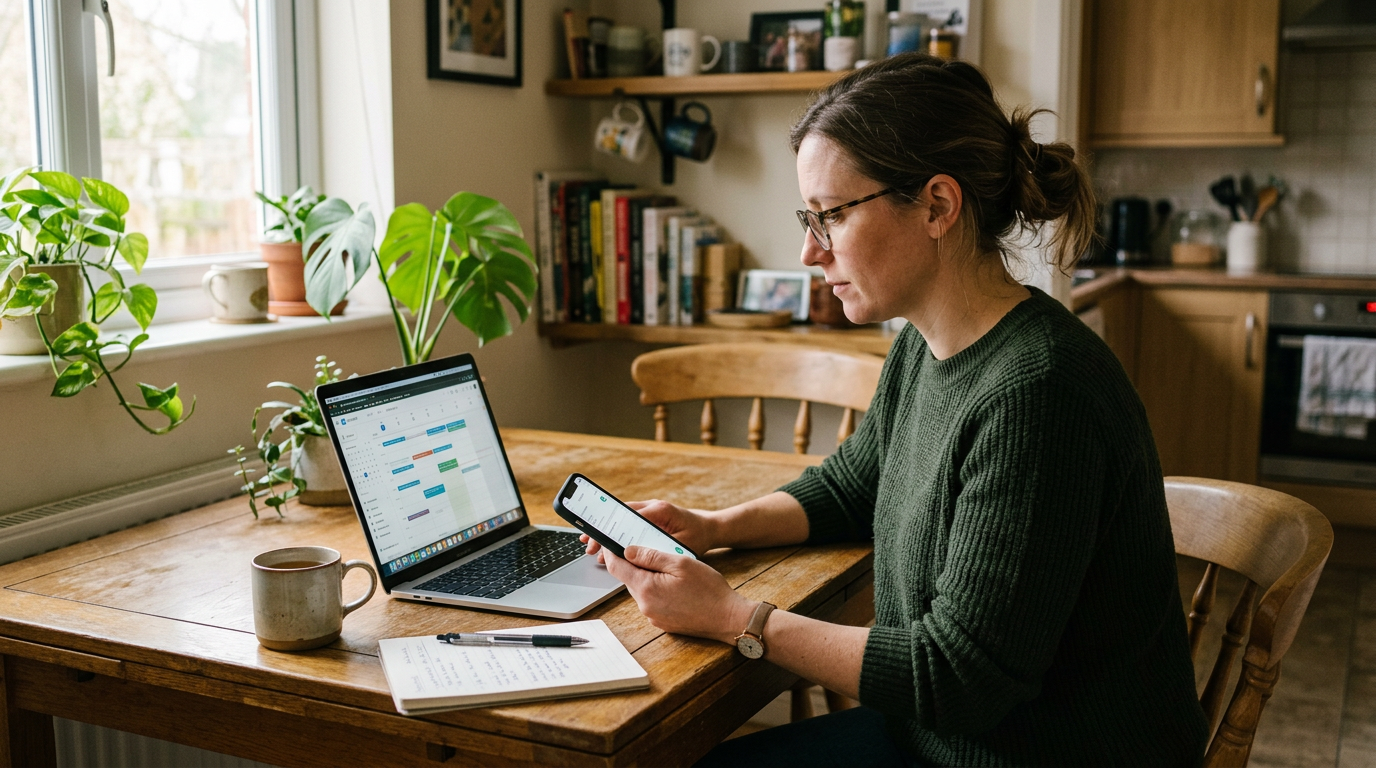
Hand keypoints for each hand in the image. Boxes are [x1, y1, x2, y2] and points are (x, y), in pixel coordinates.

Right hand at [580, 499, 717, 560]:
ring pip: (620, 520)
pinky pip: (627, 524)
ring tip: (591, 547)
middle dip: (602, 531)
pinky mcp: (649, 517)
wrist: (709, 527)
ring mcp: (649, 510)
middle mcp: (651, 506)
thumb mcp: (682, 544)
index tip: (597, 538)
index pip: (628, 517)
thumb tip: (638, 552)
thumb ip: (661, 546)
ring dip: (606, 532)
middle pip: (619, 516)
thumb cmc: (698, 536)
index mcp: (659, 510)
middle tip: (587, 544)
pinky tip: (606, 547)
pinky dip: (616, 533)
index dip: (610, 529)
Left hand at [603, 545, 754, 644]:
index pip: (616, 568)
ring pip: (640, 589)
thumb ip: (651, 556)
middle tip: (645, 548)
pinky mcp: (662, 622)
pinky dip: (656, 589)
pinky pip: (652, 601)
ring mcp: (653, 616)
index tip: (612, 541)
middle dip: (632, 563)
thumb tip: (628, 550)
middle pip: (628, 578)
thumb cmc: (709, 589)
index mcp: (646, 588)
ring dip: (646, 576)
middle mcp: (645, 605)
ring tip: (666, 566)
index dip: (612, 552)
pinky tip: (673, 584)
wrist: (728, 618)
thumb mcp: (681, 563)